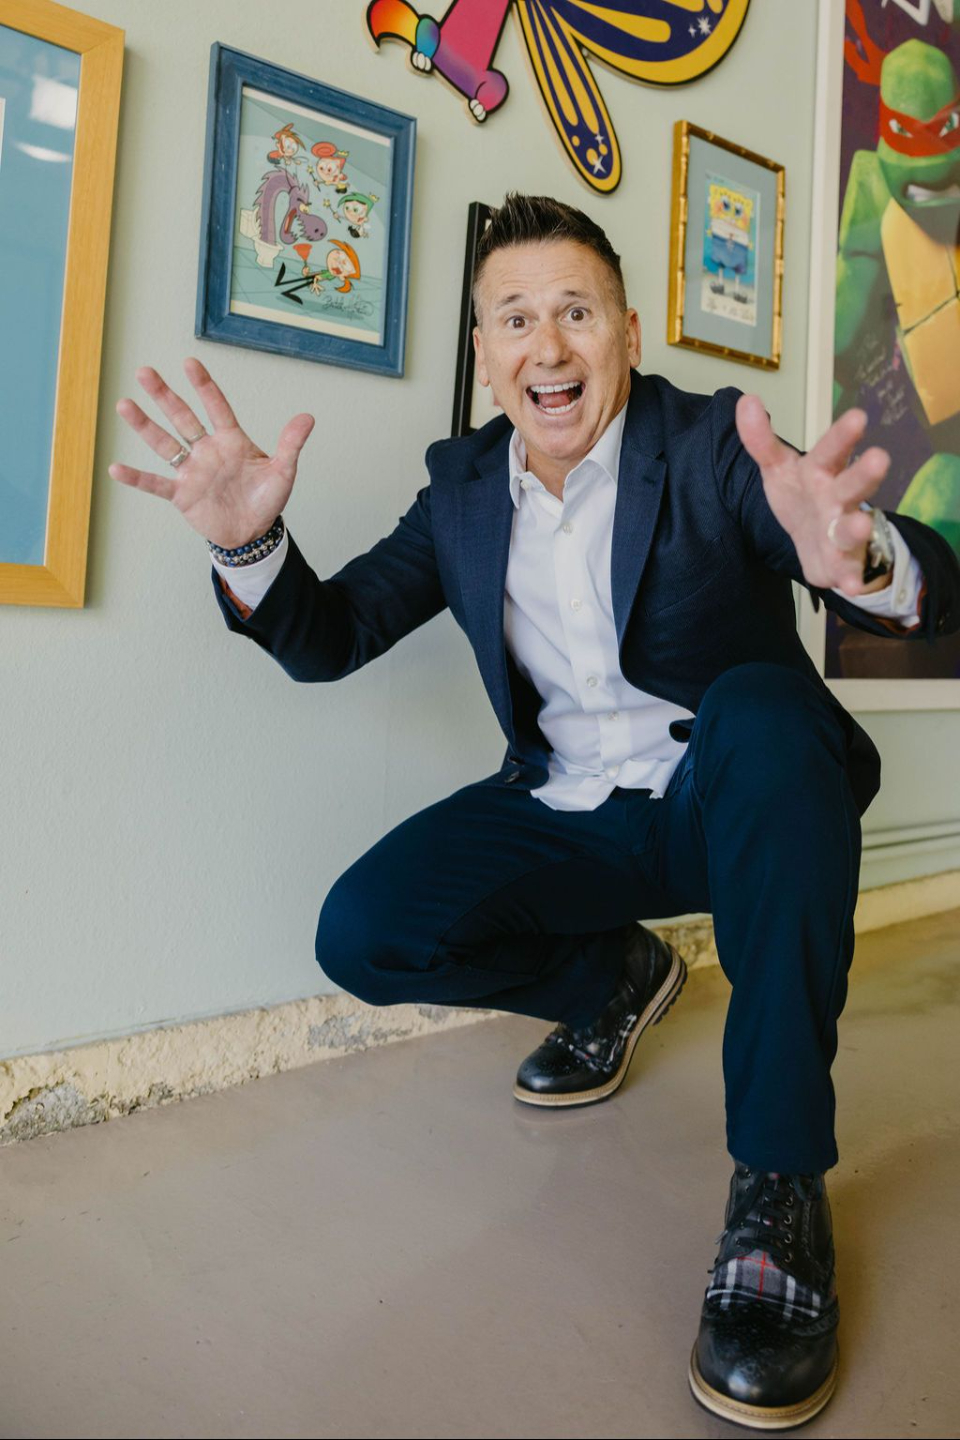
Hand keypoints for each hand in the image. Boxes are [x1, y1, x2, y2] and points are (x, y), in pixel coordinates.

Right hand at [108, 357, 314, 549]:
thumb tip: (308, 417)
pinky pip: (156, 484)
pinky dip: (137, 478)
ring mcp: (192, 471)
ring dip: (144, 426)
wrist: (253, 533)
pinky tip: (116, 468)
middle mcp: (207, 450)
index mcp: (231, 440)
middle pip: (182, 418)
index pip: (216, 407)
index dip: (204, 386)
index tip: (190, 363)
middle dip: (164, 396)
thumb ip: (290, 445)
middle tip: (144, 371)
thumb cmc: (266, 499)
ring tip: (124, 404)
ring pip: (164, 444)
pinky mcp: (182, 495)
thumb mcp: (283, 472)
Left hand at [735, 395, 890, 596]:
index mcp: (821, 471)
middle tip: (880, 458)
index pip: (831, 450)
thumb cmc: (801, 496)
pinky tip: (851, 585)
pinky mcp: (841, 563)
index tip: (858, 416)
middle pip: (853, 484)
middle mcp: (838, 498)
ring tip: (861, 524)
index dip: (842, 435)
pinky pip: (847, 571)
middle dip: (865, 473)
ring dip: (857, 526)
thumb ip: (760, 439)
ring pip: (852, 527)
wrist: (814, 542)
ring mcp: (842, 531)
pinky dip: (850, 578)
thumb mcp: (778, 468)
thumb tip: (744, 399)